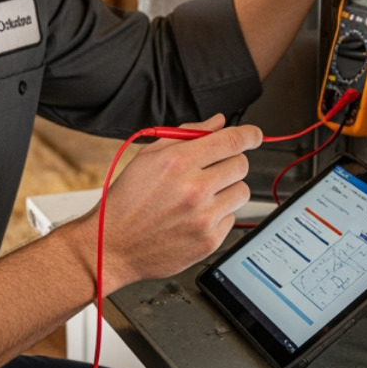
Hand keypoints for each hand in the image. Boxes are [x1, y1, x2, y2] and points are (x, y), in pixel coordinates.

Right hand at [91, 114, 261, 291]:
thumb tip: (218, 122)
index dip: (250, 134)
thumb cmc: (127, 200)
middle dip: (229, 163)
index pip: (232, 140)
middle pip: (241, 164)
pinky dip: (218, 216)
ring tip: (201, 197)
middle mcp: (194, 189)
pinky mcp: (208, 241)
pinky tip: (194, 217)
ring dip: (227, 190)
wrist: (112, 245)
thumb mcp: (149, 157)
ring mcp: (203, 217)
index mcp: (178, 162)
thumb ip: (187, 134)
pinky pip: (231, 218)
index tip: (254, 135)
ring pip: (242, 192)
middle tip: (210, 172)